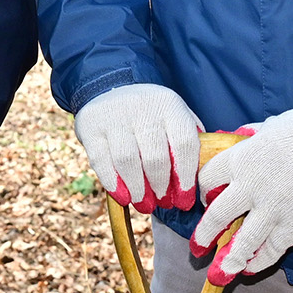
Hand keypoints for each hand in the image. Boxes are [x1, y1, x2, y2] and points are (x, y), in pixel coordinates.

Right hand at [73, 82, 203, 213]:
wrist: (110, 87)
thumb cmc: (151, 113)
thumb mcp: (174, 115)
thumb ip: (188, 141)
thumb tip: (201, 180)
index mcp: (169, 105)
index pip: (184, 144)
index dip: (186, 177)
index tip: (185, 200)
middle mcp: (143, 107)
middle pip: (155, 156)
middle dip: (161, 187)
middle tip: (163, 204)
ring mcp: (114, 116)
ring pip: (127, 160)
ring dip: (138, 189)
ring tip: (144, 205)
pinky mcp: (91, 126)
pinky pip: (101, 161)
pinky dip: (113, 184)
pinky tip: (123, 197)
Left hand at [193, 96, 292, 283]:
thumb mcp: (270, 126)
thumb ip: (252, 136)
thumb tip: (241, 137)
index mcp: (241, 159)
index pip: (208, 179)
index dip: (205, 191)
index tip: (208, 199)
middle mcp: (250, 186)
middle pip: (217, 217)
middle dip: (204, 236)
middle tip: (197, 248)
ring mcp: (273, 208)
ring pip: (243, 242)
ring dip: (229, 260)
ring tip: (221, 272)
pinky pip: (274, 249)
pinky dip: (261, 261)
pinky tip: (253, 267)